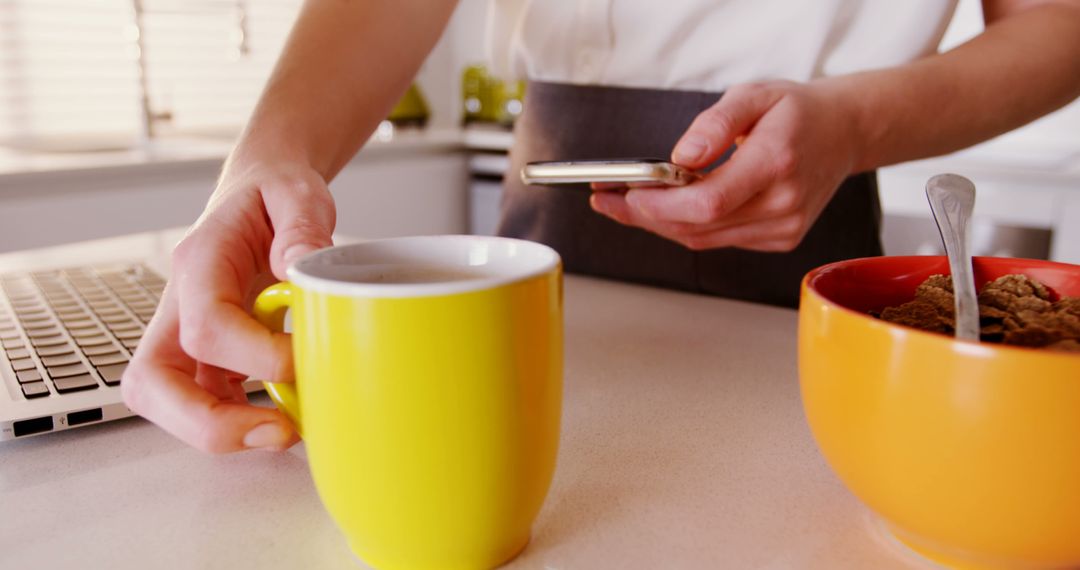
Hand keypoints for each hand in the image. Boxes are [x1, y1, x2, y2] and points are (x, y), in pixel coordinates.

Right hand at [121, 162, 335, 452]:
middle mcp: (181, 303)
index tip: (305, 359)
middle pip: (153, 380)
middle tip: (275, 432)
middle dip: (207, 421)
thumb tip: (302, 270)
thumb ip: (302, 226)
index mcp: (200, 261)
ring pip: (166, 399)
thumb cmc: (275, 195)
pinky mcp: (206, 353)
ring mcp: (186, 332)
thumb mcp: (298, 193)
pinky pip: (201, 399)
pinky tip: (281, 417)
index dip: (256, 356)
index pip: (207, 326)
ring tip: (284, 431)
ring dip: (219, 430)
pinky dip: (235, 420)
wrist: (262, 192)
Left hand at [589, 80, 861, 251]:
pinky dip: (687, 226)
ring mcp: (783, 228)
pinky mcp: (779, 239)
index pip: (709, 202)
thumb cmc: (796, 112)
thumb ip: (715, 123)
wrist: (843, 133)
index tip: (626, 193)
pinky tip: (665, 209)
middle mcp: (783, 204)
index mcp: (777, 163)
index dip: (662, 206)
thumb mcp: (754, 95)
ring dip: (660, 224)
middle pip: (699, 226)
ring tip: (625, 203)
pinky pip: (718, 240)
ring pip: (704, 239)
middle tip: (607, 199)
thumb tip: (680, 156)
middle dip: (645, 216)